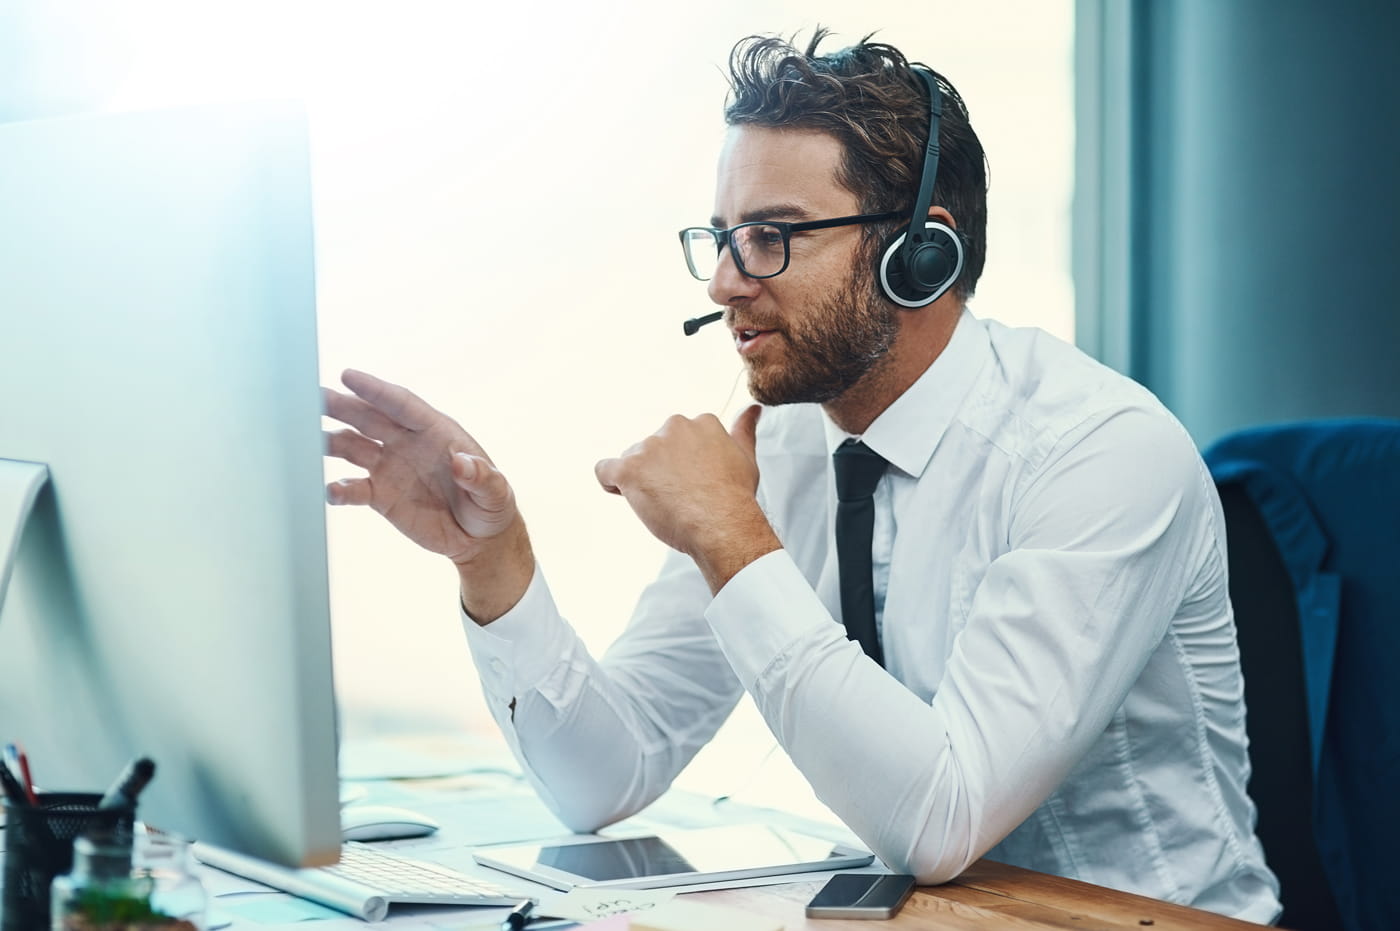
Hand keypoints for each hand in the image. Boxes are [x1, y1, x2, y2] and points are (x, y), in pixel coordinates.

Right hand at [323, 369, 531, 619]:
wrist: (478, 539)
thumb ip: (482, 477)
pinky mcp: (381, 495)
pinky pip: (353, 488)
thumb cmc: (491, 507)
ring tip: (305, 440)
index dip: (375, 391)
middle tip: (311, 396)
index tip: (348, 376)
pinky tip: (328, 491)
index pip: (401, 405)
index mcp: (435, 432)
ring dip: (329, 442)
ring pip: (352, 447)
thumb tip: (462, 462)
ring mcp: (390, 467)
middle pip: (368, 418)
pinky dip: (338, 489)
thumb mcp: (495, 493)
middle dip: (341, 406)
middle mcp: (407, 443)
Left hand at [595, 405, 777, 591]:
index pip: (679, 439)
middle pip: (655, 448)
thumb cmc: (735, 496)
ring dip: (642, 480)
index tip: (693, 483)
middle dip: (661, 470)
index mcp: (700, 423)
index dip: (681, 463)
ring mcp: (649, 447)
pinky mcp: (629, 469)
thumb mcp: (745, 457)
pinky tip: (623, 493)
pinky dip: (610, 482)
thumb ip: (743, 429)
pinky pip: (605, 469)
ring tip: (664, 504)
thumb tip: (752, 409)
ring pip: (633, 461)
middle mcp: (673, 427)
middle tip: (680, 496)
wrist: (722, 524)